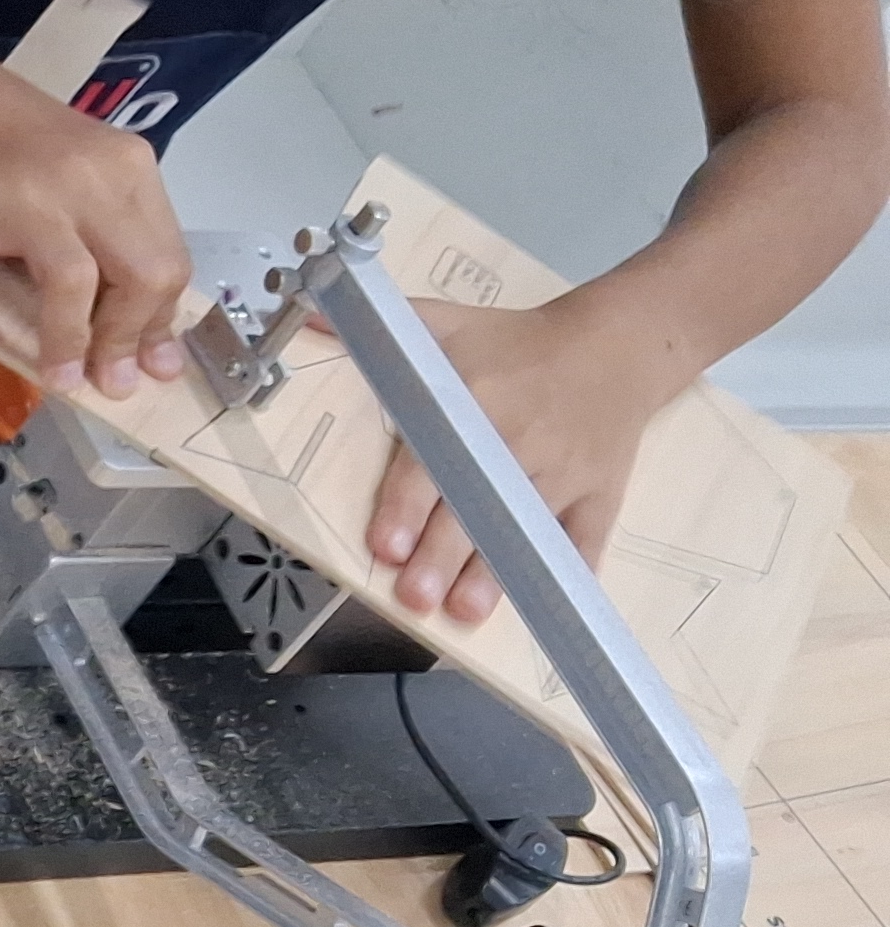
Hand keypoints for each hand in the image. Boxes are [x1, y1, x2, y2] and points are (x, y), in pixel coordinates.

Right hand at [0, 36, 191, 397]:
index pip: (167, 259)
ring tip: (60, 378)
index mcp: (125, 169)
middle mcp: (85, 179)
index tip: (150, 364)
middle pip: (138, 274)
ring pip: (70, 282)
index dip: (160, 323)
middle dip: (127, 341)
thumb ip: (108, 230)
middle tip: (109, 381)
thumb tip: (133, 322)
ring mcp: (21, 195)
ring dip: (68, 343)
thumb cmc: (5, 132)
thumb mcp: (80, 168)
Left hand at [364, 296, 681, 623]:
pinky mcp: (600, 492)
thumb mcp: (447, 323)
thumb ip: (379, 332)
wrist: (619, 344)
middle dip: (444, 554)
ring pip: (523, 531)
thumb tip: (307, 314)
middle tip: (414, 596)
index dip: (407, 504)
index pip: (432, 459)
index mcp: (475, 399)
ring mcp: (564, 470)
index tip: (387, 544)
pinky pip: (586, 539)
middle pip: (473, 505)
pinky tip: (545, 605)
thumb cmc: (516, 342)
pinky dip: (570, 572)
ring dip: (495, 574)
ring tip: (464, 611)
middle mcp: (519, 439)